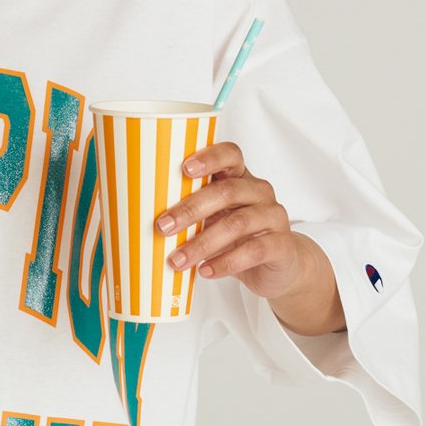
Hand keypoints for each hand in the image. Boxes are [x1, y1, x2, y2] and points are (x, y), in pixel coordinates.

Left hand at [154, 141, 339, 333]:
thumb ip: (193, 213)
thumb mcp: (215, 220)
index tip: (184, 169)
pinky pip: (254, 250)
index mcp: (240, 179)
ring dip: (202, 243)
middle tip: (163, 227)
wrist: (279, 265)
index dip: (209, 158)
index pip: (230, 155)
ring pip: (238, 223)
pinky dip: (226, 262)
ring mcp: (273, 217)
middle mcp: (259, 192)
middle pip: (227, 191)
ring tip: (177, 260)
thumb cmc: (239, 238)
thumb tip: (144, 219)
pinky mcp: (281, 244)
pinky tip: (206, 271)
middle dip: (190, 209)